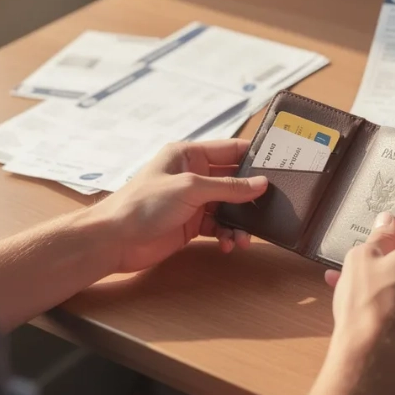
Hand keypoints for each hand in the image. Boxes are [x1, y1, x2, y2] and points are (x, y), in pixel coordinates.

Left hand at [87, 139, 267, 272]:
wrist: (115, 240)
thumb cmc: (143, 204)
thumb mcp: (190, 189)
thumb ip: (227, 187)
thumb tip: (261, 184)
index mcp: (188, 155)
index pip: (229, 150)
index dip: (253, 156)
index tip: (280, 163)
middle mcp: (192, 175)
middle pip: (232, 181)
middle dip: (251, 194)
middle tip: (273, 204)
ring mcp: (192, 200)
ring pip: (228, 207)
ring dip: (240, 221)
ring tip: (245, 237)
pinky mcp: (191, 224)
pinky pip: (219, 226)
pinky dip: (227, 235)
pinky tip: (229, 244)